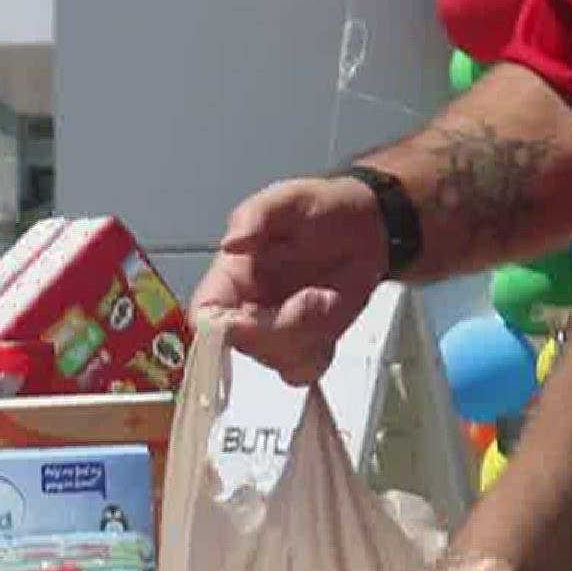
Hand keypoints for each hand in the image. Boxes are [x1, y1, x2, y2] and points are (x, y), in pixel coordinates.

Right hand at [192, 176, 387, 385]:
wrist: (366, 228)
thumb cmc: (321, 210)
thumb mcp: (289, 199)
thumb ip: (257, 215)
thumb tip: (230, 243)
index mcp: (231, 277)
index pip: (204, 317)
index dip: (221, 328)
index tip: (251, 319)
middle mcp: (246, 310)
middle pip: (245, 345)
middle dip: (284, 327)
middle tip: (319, 296)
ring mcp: (274, 333)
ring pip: (276, 361)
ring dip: (309, 336)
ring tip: (329, 298)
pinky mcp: (303, 347)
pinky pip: (302, 371)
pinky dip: (320, 351)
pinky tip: (330, 319)